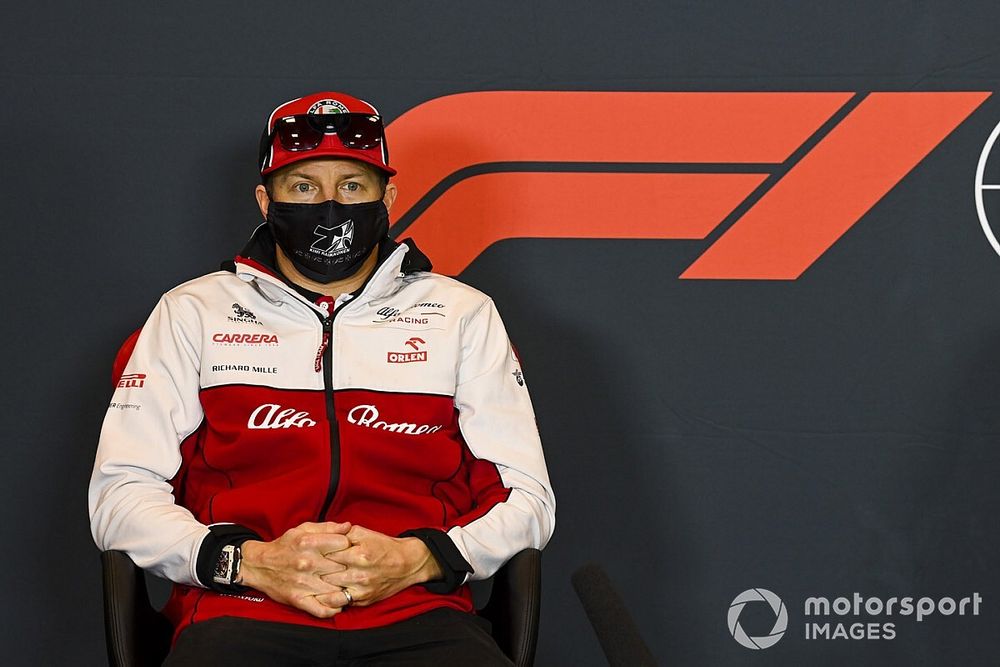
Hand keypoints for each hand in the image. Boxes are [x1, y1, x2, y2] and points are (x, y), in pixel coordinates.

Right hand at [239, 521, 353, 617]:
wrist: (259, 565)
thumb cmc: (284, 546)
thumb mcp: (303, 530)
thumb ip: (327, 527)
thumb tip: (348, 527)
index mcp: (309, 542)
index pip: (344, 544)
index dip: (348, 546)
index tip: (347, 550)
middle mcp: (307, 563)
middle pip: (343, 566)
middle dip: (349, 567)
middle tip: (350, 568)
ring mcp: (304, 583)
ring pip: (337, 588)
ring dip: (344, 587)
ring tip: (346, 584)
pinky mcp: (299, 600)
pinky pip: (323, 610)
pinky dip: (334, 609)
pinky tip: (337, 602)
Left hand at [319, 525, 442, 606]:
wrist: (407, 564)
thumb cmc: (384, 546)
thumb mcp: (365, 533)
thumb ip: (343, 533)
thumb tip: (323, 533)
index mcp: (360, 554)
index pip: (329, 554)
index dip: (316, 553)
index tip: (307, 552)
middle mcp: (360, 574)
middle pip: (327, 574)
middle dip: (314, 570)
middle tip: (303, 568)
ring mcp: (362, 589)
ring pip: (331, 590)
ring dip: (319, 586)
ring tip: (307, 582)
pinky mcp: (364, 600)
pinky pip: (341, 603)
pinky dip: (329, 599)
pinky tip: (320, 594)